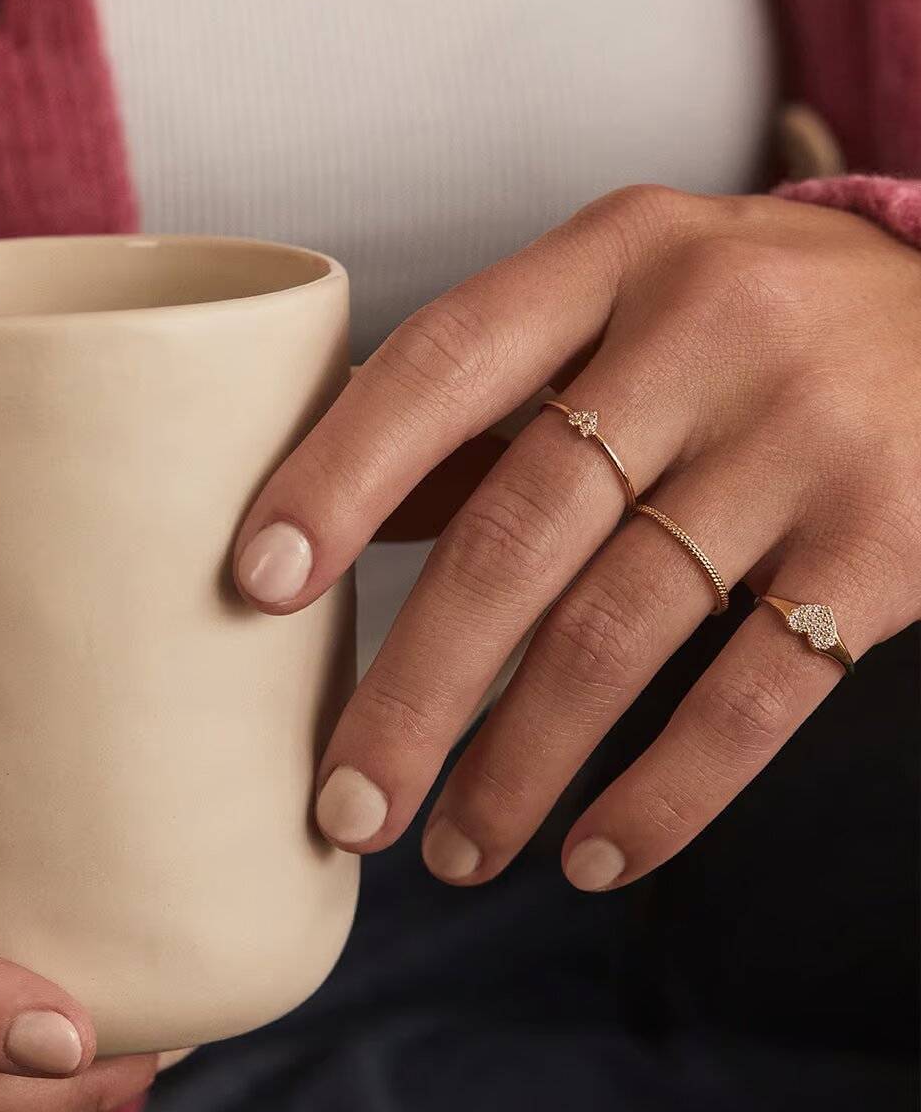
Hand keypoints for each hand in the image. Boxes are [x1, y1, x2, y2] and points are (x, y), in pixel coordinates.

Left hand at [233, 187, 920, 890]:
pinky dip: (667, 792)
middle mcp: (706, 333)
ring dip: (521, 762)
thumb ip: (495, 399)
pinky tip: (595, 854)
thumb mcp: (628, 304)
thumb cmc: (754, 319)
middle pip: (520, 531)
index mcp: (613, 257)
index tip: (255, 587)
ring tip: (454, 850)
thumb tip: (348, 513)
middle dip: (418, 687)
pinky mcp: (888, 541)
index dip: (339, 476)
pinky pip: (754, 693)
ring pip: (621, 629)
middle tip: (347, 802)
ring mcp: (804, 438)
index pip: (443, 364)